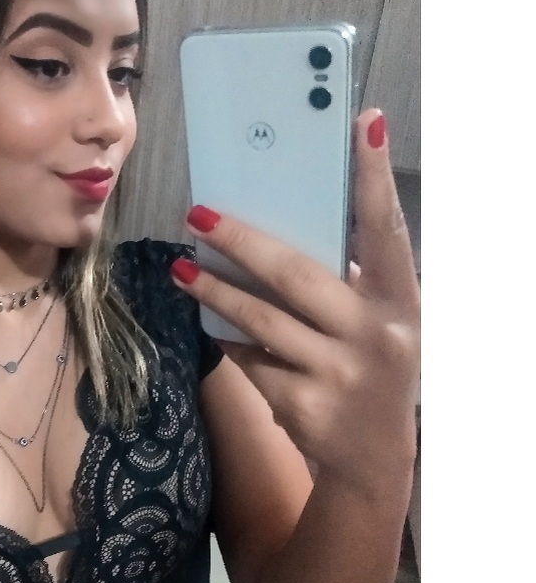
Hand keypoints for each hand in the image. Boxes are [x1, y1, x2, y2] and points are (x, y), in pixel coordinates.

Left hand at [171, 109, 419, 496]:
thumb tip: (282, 225)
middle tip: (199, 214)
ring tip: (182, 269)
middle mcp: (375, 334)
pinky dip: (228, 340)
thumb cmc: (370, 369)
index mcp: (400, 302)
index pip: (386, 229)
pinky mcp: (302, 404)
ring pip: (260, 320)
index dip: (374, 176)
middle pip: (295, 274)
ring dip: (214, 290)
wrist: (373, 460)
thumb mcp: (377, 324)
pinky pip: (249, 359)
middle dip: (242, 241)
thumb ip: (348, 282)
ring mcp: (338, 373)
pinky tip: (211, 324)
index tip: (362, 122)